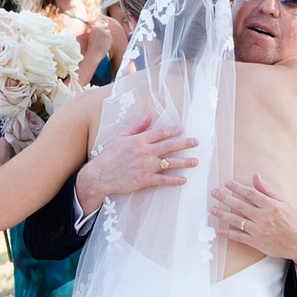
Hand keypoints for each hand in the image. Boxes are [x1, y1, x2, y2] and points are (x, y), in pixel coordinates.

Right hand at [80, 117, 198, 212]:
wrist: (100, 175)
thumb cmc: (109, 155)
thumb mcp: (121, 137)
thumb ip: (137, 128)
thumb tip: (149, 117)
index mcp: (138, 140)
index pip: (160, 133)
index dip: (173, 130)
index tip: (183, 129)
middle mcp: (144, 152)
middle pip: (169, 146)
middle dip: (185, 143)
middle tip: (196, 142)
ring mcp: (145, 166)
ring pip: (170, 163)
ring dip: (185, 162)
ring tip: (195, 162)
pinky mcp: (144, 180)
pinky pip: (163, 180)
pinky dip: (174, 180)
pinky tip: (184, 179)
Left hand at [208, 174, 296, 270]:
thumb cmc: (292, 221)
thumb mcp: (282, 202)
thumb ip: (267, 189)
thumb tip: (255, 176)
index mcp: (271, 206)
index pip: (250, 194)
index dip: (237, 187)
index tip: (227, 183)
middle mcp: (264, 217)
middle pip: (240, 206)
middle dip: (225, 198)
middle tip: (214, 193)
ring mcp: (259, 231)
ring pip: (237, 220)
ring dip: (223, 214)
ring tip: (212, 209)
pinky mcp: (256, 242)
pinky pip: (239, 237)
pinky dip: (227, 233)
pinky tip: (218, 229)